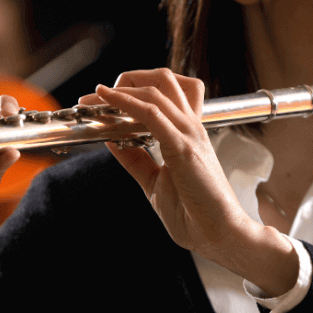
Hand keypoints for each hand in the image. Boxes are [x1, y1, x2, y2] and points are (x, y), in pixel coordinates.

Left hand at [79, 69, 297, 293]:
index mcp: (187, 134)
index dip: (133, 89)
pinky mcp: (182, 147)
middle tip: (98, 97)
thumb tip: (112, 140)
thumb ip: (136, 160)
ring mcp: (188, 134)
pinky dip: (126, 103)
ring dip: (119, 90)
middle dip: (127, 80)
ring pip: (154, 90)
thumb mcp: (155, 182)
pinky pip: (151, 113)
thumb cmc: (194, 214)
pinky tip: (106, 100)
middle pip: (162, 79)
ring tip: (94, 98)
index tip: (103, 100)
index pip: (165, 93)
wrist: (218, 233)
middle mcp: (190, 127)